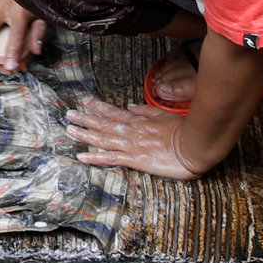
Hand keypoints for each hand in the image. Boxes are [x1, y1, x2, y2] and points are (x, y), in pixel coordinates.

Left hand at [66, 95, 204, 178]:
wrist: (193, 147)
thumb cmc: (183, 131)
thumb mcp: (164, 115)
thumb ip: (146, 111)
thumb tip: (130, 106)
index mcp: (139, 120)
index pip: (114, 111)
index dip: (98, 106)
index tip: (85, 101)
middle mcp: (131, 131)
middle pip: (103, 124)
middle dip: (85, 118)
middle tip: (69, 115)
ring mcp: (132, 146)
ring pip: (103, 139)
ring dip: (85, 134)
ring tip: (69, 130)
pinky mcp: (135, 161)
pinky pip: (111, 158)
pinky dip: (95, 158)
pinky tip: (82, 157)